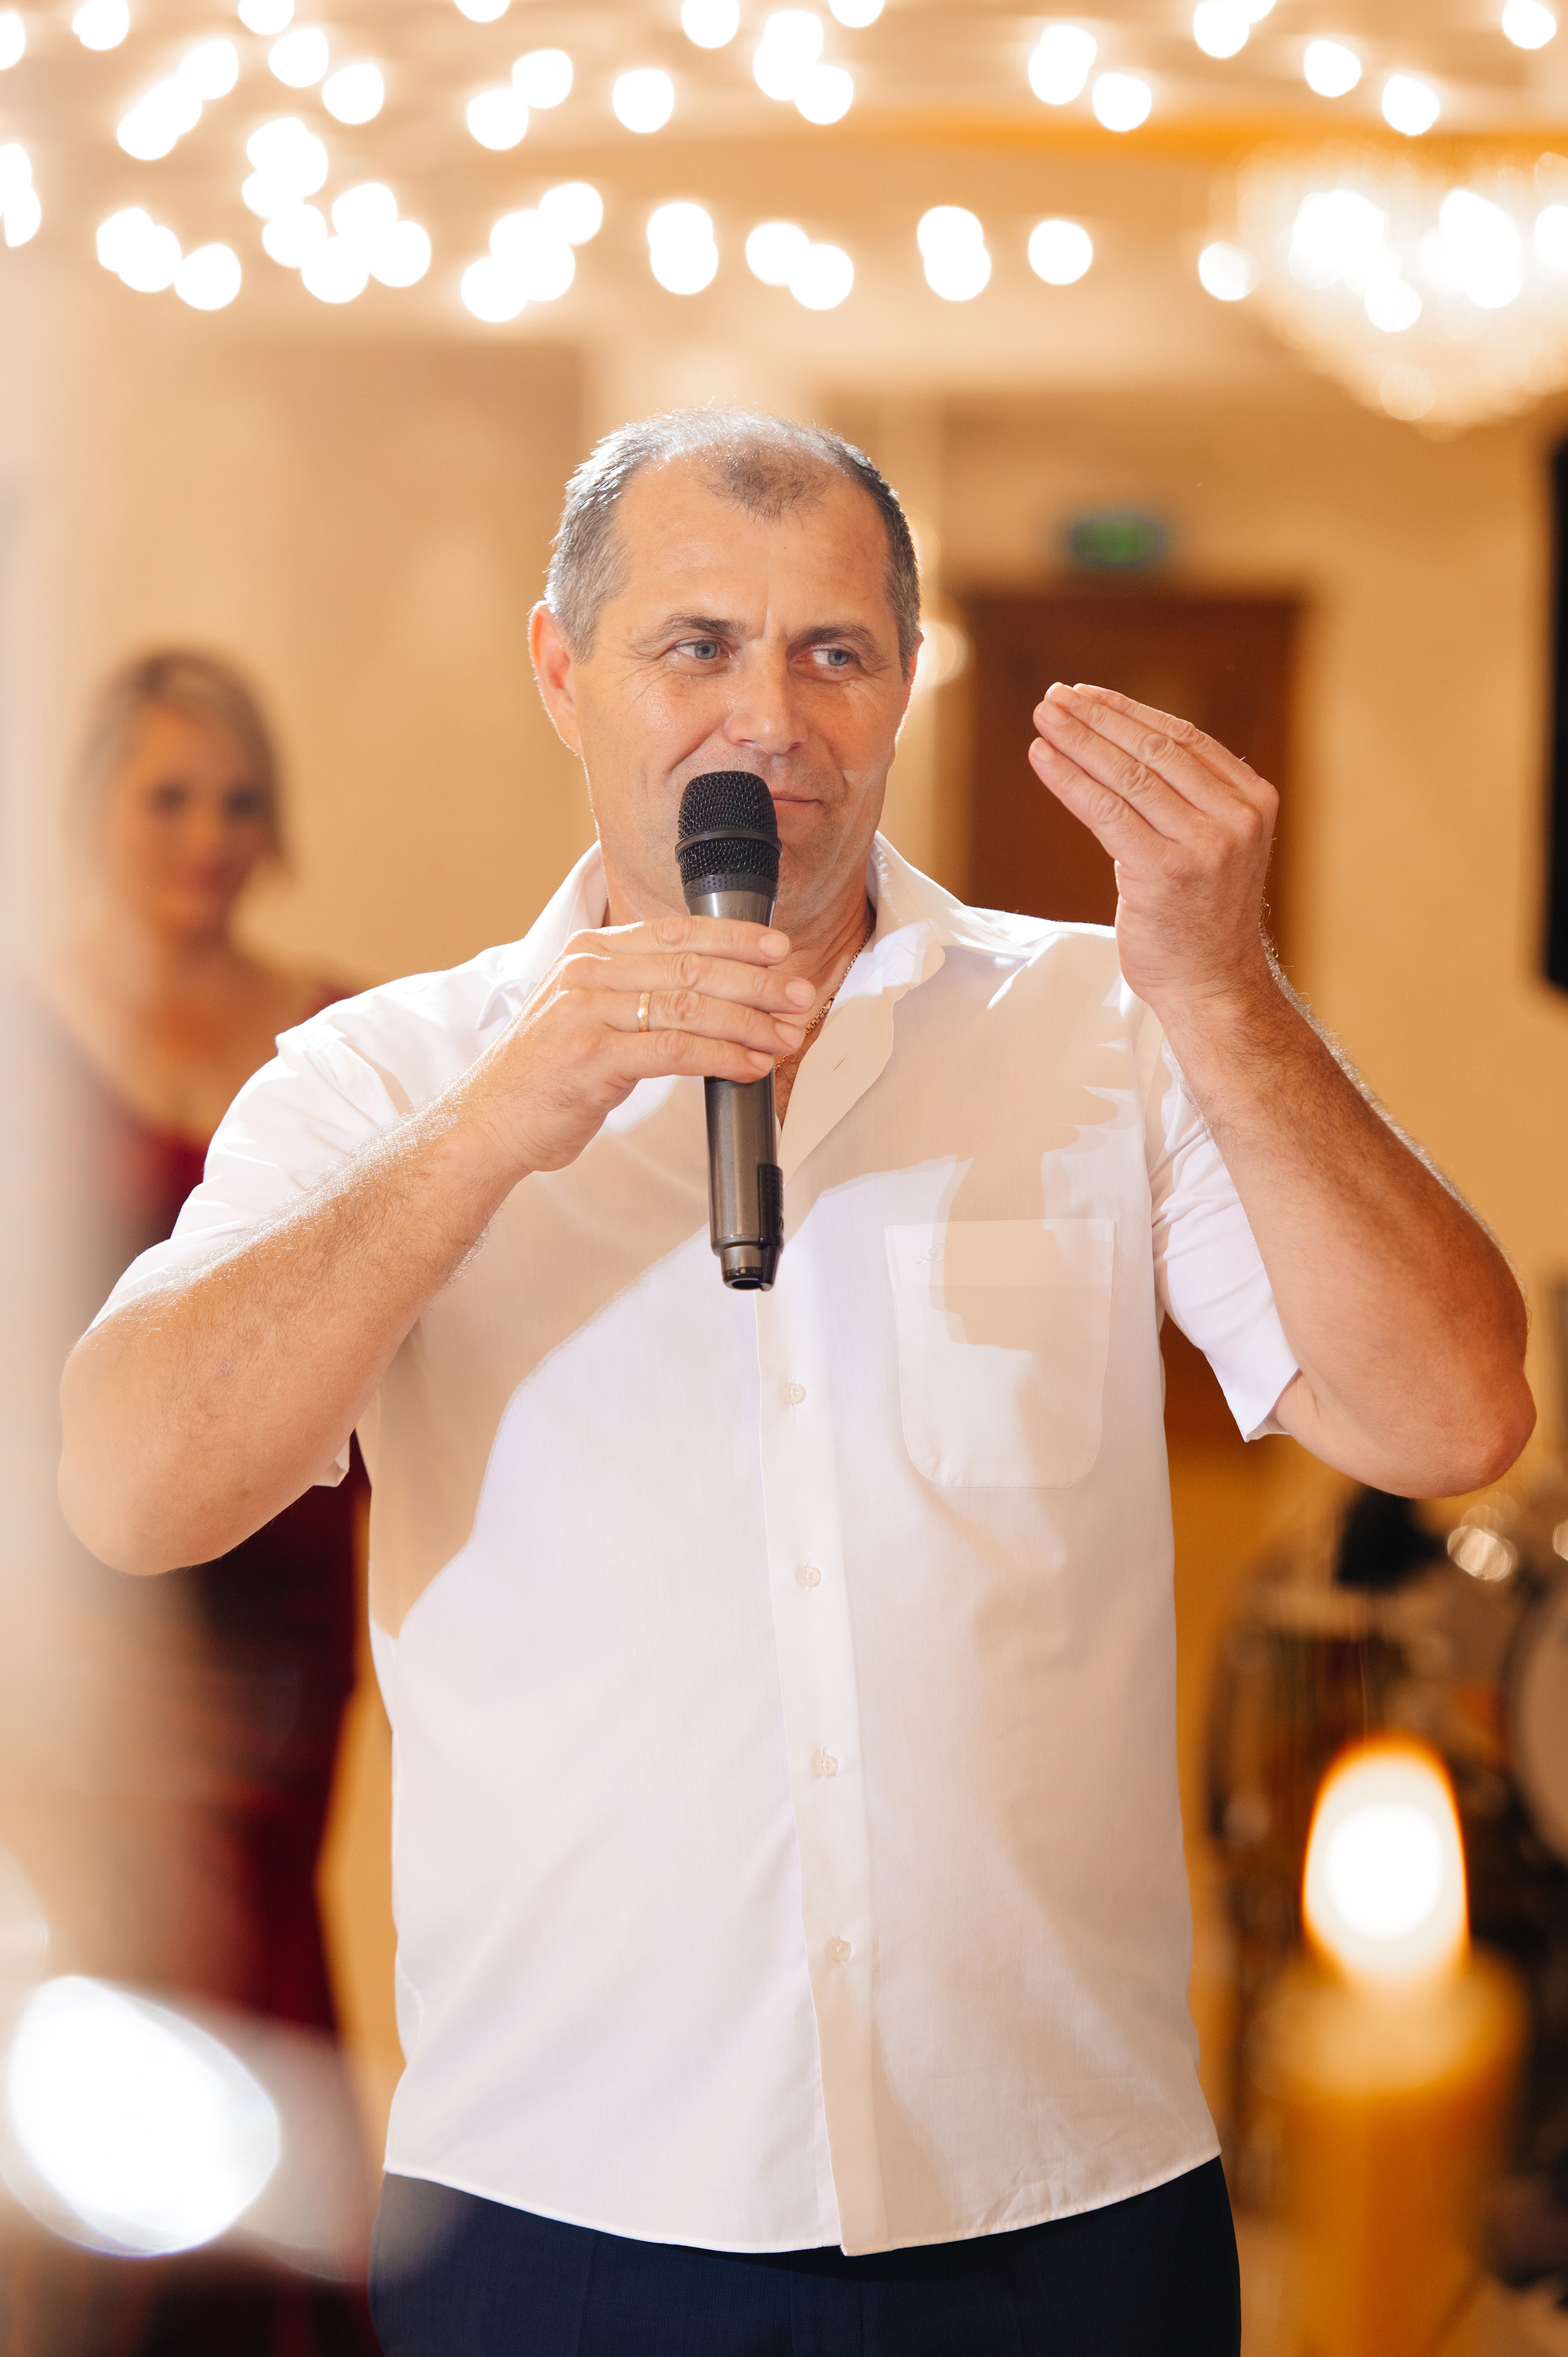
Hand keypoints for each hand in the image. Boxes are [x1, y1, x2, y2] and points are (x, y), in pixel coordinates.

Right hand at [464, 913, 815, 1177]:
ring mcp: (586, 1013)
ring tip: (784, 1035)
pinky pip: (674, 1049)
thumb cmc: (547, 1073)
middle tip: (797, 995)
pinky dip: (721, 1055)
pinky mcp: (592, 1058)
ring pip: (689, 1005)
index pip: (676, 932)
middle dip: (755, 981)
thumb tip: (713, 989)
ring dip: (748, 1021)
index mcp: (590, 953)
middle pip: (691, 966)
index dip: (735, 938)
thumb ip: (637, 991)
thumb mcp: (588, 1013)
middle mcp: (587, 973)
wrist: (489, 1121)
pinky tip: (749, 1065)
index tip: (777, 949)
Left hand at [1029, 682, 1277, 1018]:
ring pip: (1128, 775)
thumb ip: (1188, 800)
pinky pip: (1105, 811)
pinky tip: (1042, 758)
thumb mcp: (1213, 847)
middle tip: (1055, 698)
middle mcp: (1235, 817)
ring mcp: (1204, 845)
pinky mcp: (1164, 872)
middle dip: (1097, 718)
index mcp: (1252, 801)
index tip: (1088, 696)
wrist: (1213, 986)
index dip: (1129, 712)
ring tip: (1043, 718)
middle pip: (1153, 750)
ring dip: (1078, 740)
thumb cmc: (1202, 920)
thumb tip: (1125, 747)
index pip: (1183, 739)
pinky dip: (1069, 780)